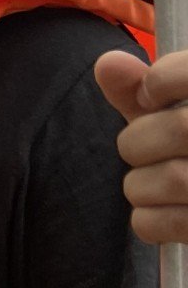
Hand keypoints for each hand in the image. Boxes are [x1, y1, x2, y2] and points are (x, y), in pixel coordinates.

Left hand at [98, 48, 187, 244]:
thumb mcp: (178, 113)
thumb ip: (143, 87)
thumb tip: (107, 63)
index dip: (162, 80)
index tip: (148, 97)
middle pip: (183, 128)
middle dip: (138, 140)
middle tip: (140, 149)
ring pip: (175, 180)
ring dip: (140, 184)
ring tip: (151, 183)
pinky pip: (162, 223)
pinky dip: (148, 220)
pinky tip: (160, 212)